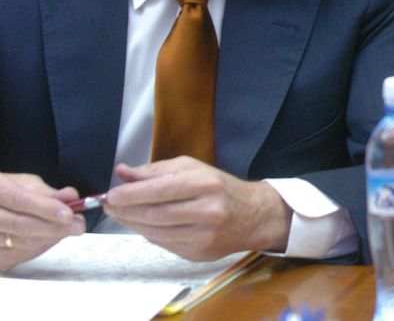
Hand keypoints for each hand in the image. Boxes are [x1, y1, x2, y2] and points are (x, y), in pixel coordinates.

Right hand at [0, 173, 85, 271]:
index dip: (45, 208)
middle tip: (78, 225)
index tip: (68, 214)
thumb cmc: (7, 192)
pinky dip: (39, 248)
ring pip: (20, 243)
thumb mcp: (25, 183)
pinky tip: (51, 238)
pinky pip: (17, 256)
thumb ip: (48, 192)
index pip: (19, 200)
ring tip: (68, 229)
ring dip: (50, 238)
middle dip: (54, 227)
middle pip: (19, 225)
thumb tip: (71, 196)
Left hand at [103, 157, 291, 260]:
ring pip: (156, 232)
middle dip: (126, 211)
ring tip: (121, 214)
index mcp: (207, 184)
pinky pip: (164, 244)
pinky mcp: (200, 253)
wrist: (254, 216)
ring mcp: (204, 236)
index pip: (160, 190)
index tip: (111, 194)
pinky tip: (143, 225)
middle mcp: (208, 211)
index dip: (131, 194)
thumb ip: (156, 171)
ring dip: (133, 224)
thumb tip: (122, 172)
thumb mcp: (194, 169)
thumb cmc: (221, 187)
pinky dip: (149, 234)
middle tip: (109, 205)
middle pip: (155, 214)